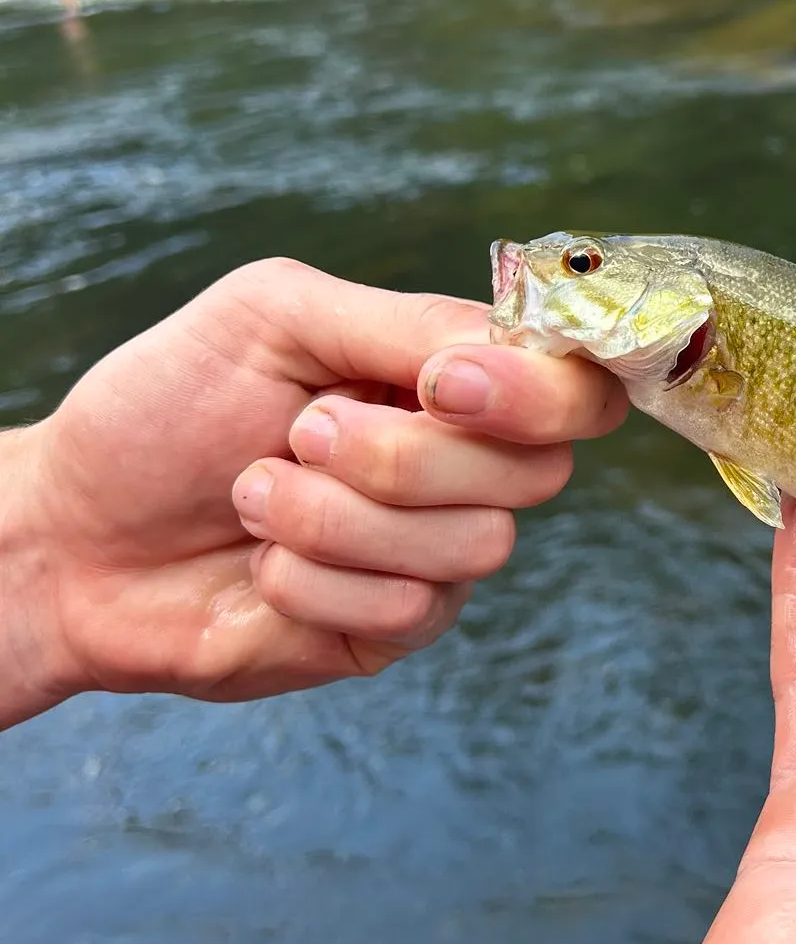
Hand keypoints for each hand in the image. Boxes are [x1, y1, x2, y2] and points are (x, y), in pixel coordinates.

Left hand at [0, 258, 625, 726]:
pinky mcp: (392, 630)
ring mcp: (434, 552)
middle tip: (302, 432)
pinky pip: (410, 608)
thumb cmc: (165, 406)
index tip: (441, 385)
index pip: (576, 388)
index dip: (536, 392)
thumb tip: (503, 354)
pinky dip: (315, 578)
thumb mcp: (275, 314)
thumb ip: (403, 320)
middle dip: (404, 455)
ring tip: (255, 494)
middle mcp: (464, 466)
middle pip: (535, 471)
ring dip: (340, 518)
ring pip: (476, 545)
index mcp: (452, 379)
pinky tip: (261, 564)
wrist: (70, 534)